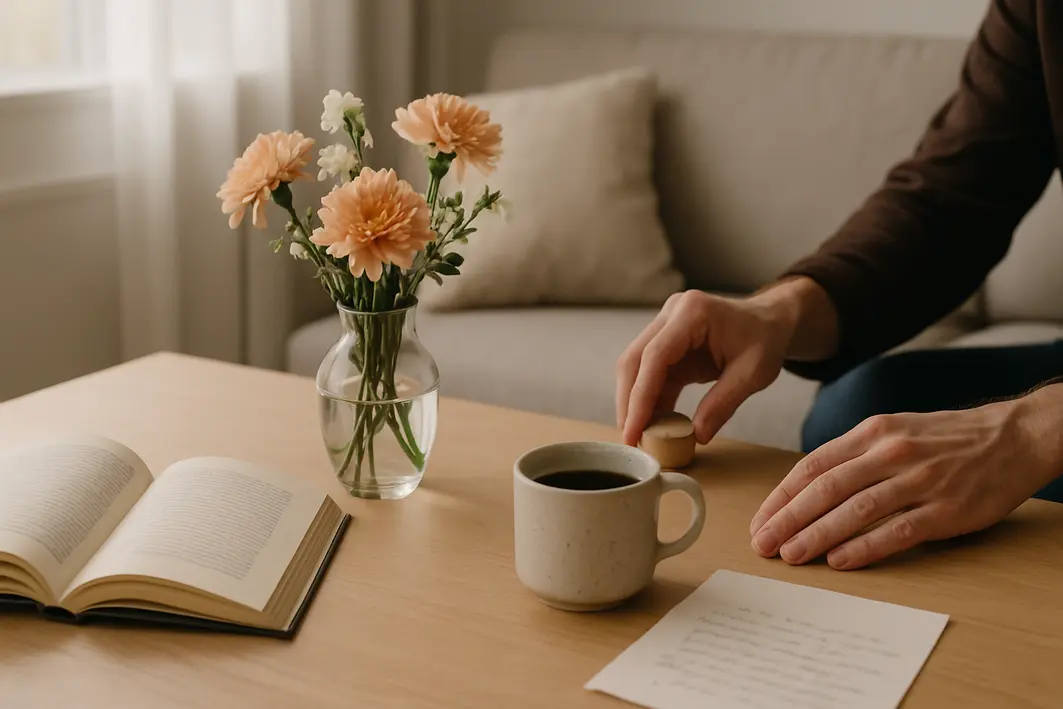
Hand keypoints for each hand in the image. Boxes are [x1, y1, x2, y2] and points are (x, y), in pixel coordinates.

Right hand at [615, 289, 794, 445]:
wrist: (769, 322)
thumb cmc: (765, 340)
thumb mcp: (753, 374)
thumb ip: (723, 403)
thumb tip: (696, 436)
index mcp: (692, 313)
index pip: (654, 357)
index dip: (640, 396)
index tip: (633, 430)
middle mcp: (671, 314)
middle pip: (634, 360)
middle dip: (628, 402)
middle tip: (629, 438)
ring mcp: (665, 326)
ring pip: (635, 367)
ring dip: (634, 402)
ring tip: (638, 435)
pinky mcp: (666, 343)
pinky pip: (650, 373)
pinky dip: (649, 399)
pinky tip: (652, 423)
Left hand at [749, 389, 1062, 569]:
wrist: (1014, 436)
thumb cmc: (946, 438)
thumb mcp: (895, 430)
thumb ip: (854, 455)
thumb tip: (807, 487)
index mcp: (873, 432)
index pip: (813, 466)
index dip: (781, 496)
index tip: (759, 520)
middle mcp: (891, 453)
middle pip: (825, 489)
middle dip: (788, 519)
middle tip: (762, 544)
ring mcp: (920, 481)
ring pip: (855, 510)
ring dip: (817, 535)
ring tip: (791, 555)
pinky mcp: (946, 510)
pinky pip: (897, 531)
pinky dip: (865, 548)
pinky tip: (839, 561)